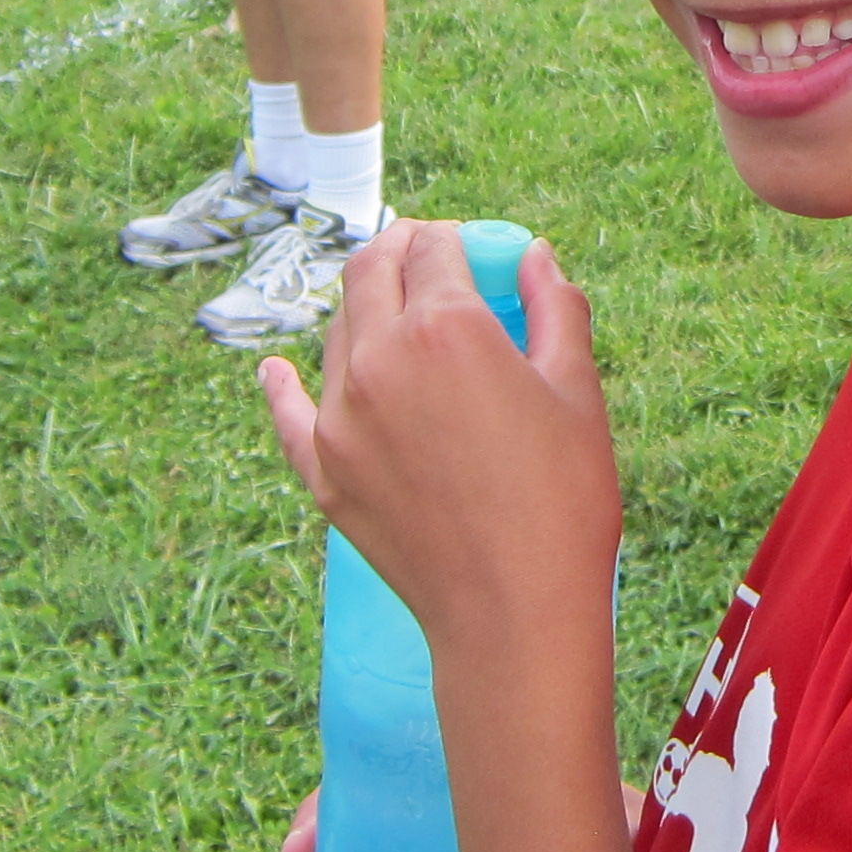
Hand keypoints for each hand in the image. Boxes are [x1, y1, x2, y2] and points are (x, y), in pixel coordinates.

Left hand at [256, 222, 622, 659]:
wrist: (514, 611)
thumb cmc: (563, 500)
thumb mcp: (577, 391)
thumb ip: (555, 307)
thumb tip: (533, 257)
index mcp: (447, 328)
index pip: (433, 250)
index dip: (453, 240)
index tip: (469, 249)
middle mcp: (380, 360)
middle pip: (371, 274)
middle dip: (399, 253)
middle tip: (424, 257)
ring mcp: (340, 418)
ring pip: (338, 332)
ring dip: (365, 308)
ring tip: (396, 317)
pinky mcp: (322, 470)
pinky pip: (289, 414)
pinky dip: (280, 385)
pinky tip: (274, 370)